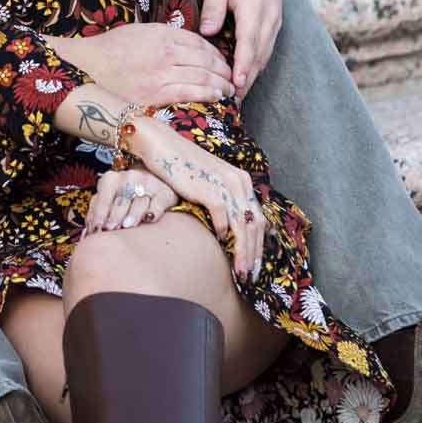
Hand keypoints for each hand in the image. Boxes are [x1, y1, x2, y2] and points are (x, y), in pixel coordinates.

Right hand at [50, 25, 232, 108]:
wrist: (84, 69)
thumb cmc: (108, 51)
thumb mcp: (137, 32)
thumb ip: (162, 35)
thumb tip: (184, 42)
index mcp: (161, 34)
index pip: (199, 42)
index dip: (216, 53)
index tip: (222, 61)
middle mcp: (164, 51)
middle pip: (206, 58)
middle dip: (224, 69)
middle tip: (232, 76)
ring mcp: (161, 73)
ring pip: (203, 76)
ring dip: (221, 83)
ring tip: (229, 89)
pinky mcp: (155, 94)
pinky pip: (190, 92)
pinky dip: (208, 94)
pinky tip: (216, 97)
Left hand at [82, 167, 178, 237]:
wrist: (153, 180)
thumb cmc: (124, 194)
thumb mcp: (108, 199)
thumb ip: (96, 214)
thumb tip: (86, 236)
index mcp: (111, 179)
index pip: (103, 198)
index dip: (99, 215)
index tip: (96, 230)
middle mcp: (130, 178)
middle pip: (120, 200)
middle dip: (115, 216)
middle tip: (111, 229)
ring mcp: (149, 183)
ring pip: (139, 202)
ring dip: (133, 214)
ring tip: (128, 225)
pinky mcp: (165, 192)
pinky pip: (159, 203)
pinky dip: (153, 211)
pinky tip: (149, 219)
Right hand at [133, 117, 265, 281]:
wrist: (163, 147)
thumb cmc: (182, 168)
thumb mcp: (209, 184)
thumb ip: (223, 202)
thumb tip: (229, 231)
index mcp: (242, 181)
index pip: (258, 218)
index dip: (258, 243)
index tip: (254, 264)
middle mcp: (239, 182)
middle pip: (254, 224)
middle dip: (254, 253)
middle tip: (250, 275)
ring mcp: (226, 185)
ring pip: (243, 226)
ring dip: (242, 252)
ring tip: (240, 272)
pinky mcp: (211, 189)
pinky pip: (223, 218)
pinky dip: (223, 234)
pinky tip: (219, 244)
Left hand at [200, 0, 283, 98]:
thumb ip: (213, 6)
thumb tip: (207, 33)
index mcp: (253, 7)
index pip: (249, 43)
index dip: (243, 67)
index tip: (237, 86)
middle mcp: (269, 17)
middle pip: (260, 55)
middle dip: (248, 80)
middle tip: (233, 104)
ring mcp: (275, 20)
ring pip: (265, 54)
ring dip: (254, 75)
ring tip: (238, 97)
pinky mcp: (275, 22)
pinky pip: (267, 47)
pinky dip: (257, 64)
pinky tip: (246, 76)